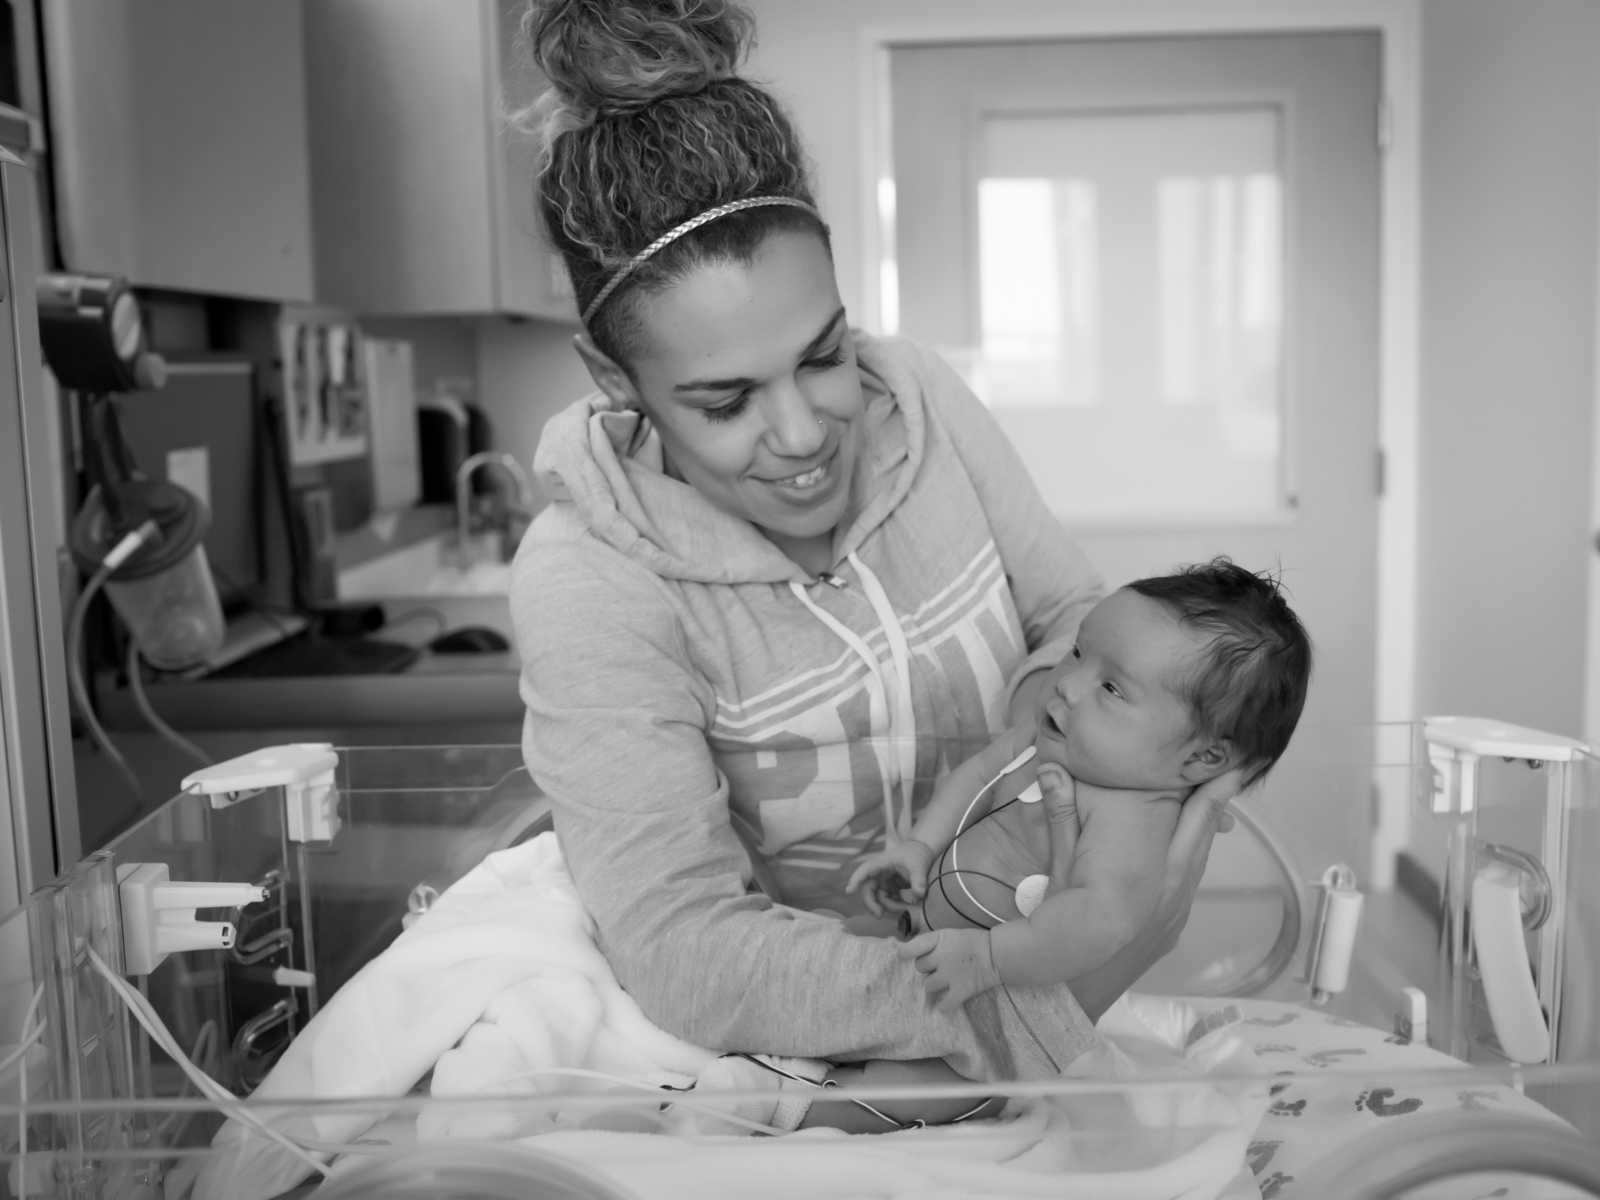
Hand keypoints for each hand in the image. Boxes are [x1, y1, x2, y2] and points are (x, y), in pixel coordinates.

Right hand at [845, 839, 934, 915]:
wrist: (922, 853)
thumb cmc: (917, 854)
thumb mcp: (919, 865)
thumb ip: (919, 880)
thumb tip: (919, 895)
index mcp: (882, 863)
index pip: (866, 870)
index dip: (856, 879)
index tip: (849, 891)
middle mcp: (879, 873)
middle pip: (868, 889)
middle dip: (871, 903)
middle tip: (879, 915)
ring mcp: (883, 881)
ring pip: (877, 898)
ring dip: (888, 906)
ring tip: (905, 908)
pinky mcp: (890, 888)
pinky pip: (887, 900)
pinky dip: (894, 906)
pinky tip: (906, 906)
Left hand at [898, 928, 1001, 1011]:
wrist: (998, 953)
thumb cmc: (974, 941)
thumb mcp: (951, 934)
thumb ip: (934, 943)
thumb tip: (915, 953)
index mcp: (938, 940)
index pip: (911, 948)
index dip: (905, 952)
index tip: (904, 955)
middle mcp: (940, 958)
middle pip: (920, 967)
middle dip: (927, 967)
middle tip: (939, 966)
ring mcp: (949, 976)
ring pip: (928, 985)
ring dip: (934, 984)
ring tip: (945, 981)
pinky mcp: (960, 991)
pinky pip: (944, 1005)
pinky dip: (944, 1006)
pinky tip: (945, 1004)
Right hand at [1063, 768, 1243, 1020]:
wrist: (1066, 998)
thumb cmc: (1062, 937)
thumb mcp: (1059, 874)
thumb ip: (1061, 821)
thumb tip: (1052, 770)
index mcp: (1158, 873)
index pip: (1197, 821)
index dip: (1217, 790)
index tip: (1234, 762)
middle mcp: (1176, 891)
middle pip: (1205, 836)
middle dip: (1216, 801)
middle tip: (1227, 766)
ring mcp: (1176, 913)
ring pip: (1198, 860)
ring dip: (1202, 829)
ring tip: (1205, 796)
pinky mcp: (1170, 930)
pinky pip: (1187, 882)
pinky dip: (1188, 855)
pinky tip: (1176, 846)